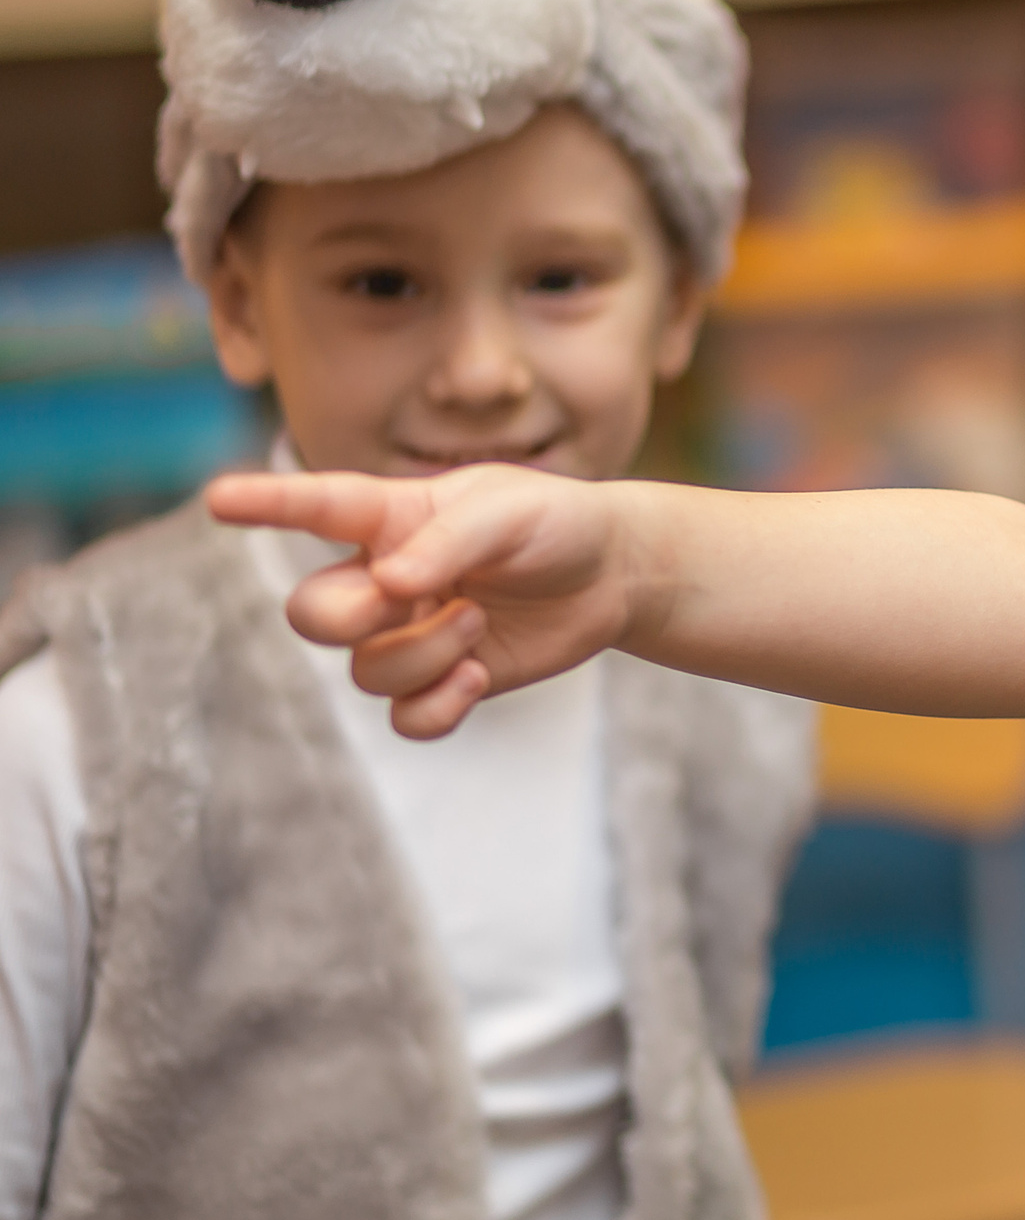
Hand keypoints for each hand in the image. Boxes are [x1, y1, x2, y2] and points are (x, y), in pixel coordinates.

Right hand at [204, 464, 639, 737]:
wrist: (613, 576)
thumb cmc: (556, 525)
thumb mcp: (510, 512)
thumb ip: (448, 540)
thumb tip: (388, 585)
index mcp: (392, 518)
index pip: (315, 508)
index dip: (266, 503)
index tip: (217, 499)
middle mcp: (386, 578)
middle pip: (311, 615)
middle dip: (347, 618)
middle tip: (408, 598)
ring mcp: (411, 633)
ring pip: (365, 671)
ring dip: (422, 654)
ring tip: (481, 619)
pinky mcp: (445, 680)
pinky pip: (405, 720)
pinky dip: (436, 708)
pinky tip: (477, 677)